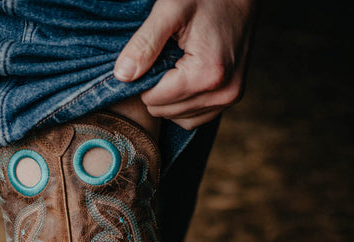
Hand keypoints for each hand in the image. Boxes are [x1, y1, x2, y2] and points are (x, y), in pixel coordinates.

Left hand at [114, 0, 256, 129]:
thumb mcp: (170, 10)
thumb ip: (144, 43)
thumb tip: (122, 76)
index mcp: (206, 74)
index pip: (155, 100)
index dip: (145, 80)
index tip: (152, 56)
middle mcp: (222, 93)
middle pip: (165, 112)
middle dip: (158, 89)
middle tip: (165, 59)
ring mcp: (229, 98)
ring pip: (179, 119)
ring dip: (170, 99)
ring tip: (176, 67)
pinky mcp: (232, 99)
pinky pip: (195, 117)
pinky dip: (184, 104)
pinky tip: (184, 80)